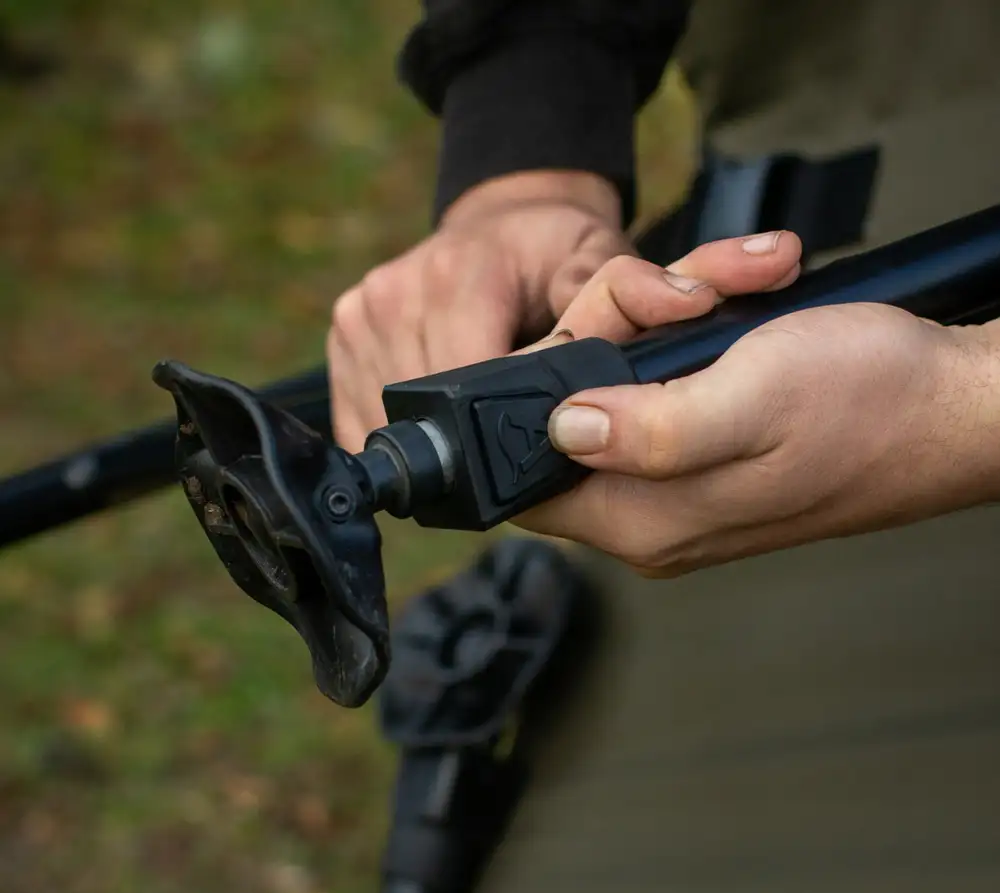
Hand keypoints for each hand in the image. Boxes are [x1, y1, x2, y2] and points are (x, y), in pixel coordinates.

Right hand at [327, 170, 631, 450]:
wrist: (498, 220)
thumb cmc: (550, 248)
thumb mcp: (600, 256)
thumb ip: (634, 289)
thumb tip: (685, 304)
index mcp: (456, 278)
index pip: (469, 388)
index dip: (504, 429)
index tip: (537, 440)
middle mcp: (394, 296)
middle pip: (430, 416)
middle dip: (472, 441)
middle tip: (512, 440)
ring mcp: (360, 317)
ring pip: (391, 425)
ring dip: (435, 443)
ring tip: (475, 428)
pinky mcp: (342, 338)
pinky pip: (360, 417)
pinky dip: (400, 434)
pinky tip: (438, 425)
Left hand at [516, 237, 999, 575]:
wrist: (954, 404)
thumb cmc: (871, 405)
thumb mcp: (751, 401)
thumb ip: (646, 430)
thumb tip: (563, 429)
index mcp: (645, 519)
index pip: (528, 483)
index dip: (526, 409)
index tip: (574, 346)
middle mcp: (651, 511)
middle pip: (568, 414)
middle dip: (612, 329)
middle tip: (682, 297)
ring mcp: (678, 479)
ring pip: (617, 381)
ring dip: (665, 314)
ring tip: (738, 285)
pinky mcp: (708, 447)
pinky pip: (664, 379)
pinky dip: (696, 327)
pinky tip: (747, 297)